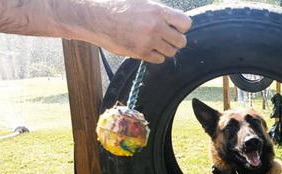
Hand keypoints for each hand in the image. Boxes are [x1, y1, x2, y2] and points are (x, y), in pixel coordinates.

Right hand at [65, 0, 191, 63]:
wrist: (96, 17)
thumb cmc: (116, 6)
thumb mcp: (141, 2)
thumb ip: (158, 11)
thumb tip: (171, 19)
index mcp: (158, 11)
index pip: (186, 23)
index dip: (181, 27)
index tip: (174, 27)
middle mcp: (156, 26)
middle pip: (181, 41)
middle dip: (175, 40)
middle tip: (166, 37)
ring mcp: (149, 41)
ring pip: (171, 52)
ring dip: (166, 49)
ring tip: (155, 43)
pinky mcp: (140, 52)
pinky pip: (159, 60)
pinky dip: (155, 56)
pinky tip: (147, 49)